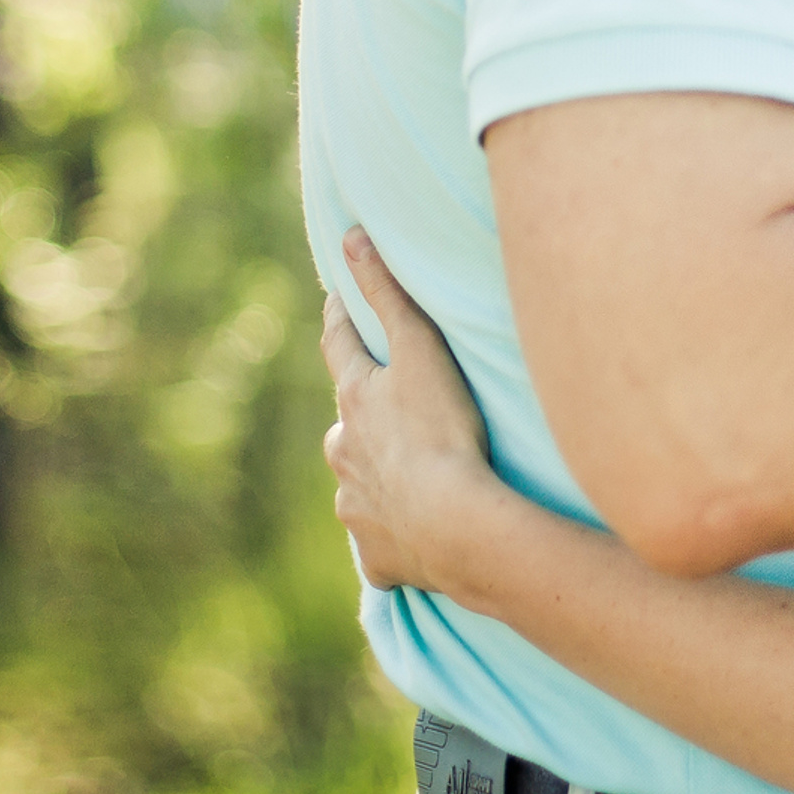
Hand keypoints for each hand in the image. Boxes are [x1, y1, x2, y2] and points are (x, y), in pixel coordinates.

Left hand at [319, 228, 502, 593]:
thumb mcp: (420, 349)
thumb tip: (351, 235)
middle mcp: (344, 456)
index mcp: (354, 403)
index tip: (338, 303)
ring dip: (378, 479)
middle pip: (346, 429)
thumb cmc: (442, 430)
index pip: (339, 349)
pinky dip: (394, 535)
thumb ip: (388, 292)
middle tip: (391, 412)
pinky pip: (383, 544)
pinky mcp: (379, 557)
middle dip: (362, 420)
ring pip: (361, 487)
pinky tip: (417, 537)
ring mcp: (357, 510)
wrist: (454, 526)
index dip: (341, 322)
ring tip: (412, 479)